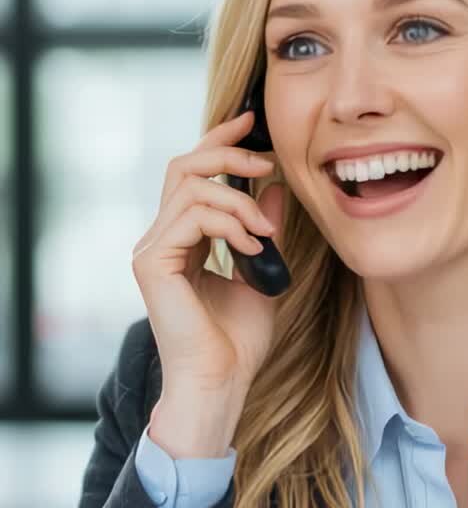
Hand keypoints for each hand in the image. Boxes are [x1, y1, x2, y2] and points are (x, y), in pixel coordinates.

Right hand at [132, 109, 285, 396]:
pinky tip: (254, 246)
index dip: (220, 143)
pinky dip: (230, 222)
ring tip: (267, 231)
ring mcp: (152, 250)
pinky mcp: (152, 263)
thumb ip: (262, 231)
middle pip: (185, 167)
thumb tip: (275, 190)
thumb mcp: (262, 274)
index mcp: (181, 240)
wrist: (220, 383)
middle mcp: (160, 239)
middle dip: (229, 154)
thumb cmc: (238, 343)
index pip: (193, 175)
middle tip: (268, 162)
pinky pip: (192, 216)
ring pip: (192, 188)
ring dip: (240, 199)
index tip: (253, 124)